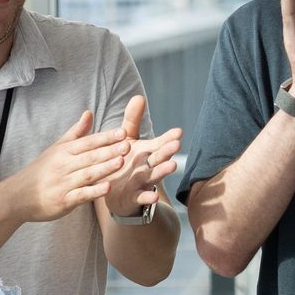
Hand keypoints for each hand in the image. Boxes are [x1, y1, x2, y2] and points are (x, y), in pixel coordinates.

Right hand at [7, 110, 129, 222]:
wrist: (18, 196)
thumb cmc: (40, 171)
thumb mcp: (57, 148)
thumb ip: (76, 132)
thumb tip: (89, 113)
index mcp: (64, 151)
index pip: (88, 142)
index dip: (106, 137)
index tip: (123, 132)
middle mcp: (64, 165)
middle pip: (90, 156)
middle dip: (110, 151)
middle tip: (128, 145)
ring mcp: (64, 183)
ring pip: (88, 174)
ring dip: (105, 168)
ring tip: (121, 162)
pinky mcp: (64, 201)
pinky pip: (81, 195)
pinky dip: (94, 191)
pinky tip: (108, 188)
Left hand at [102, 96, 181, 216]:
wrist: (116, 193)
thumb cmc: (124, 161)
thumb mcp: (126, 139)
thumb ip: (132, 120)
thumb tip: (139, 96)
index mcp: (146, 152)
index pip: (159, 143)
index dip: (168, 138)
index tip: (179, 131)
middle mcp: (147, 166)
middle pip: (158, 158)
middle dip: (167, 151)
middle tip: (176, 144)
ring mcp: (142, 182)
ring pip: (154, 176)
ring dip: (163, 171)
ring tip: (173, 165)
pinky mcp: (133, 197)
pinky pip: (141, 197)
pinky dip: (147, 198)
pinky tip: (153, 198)